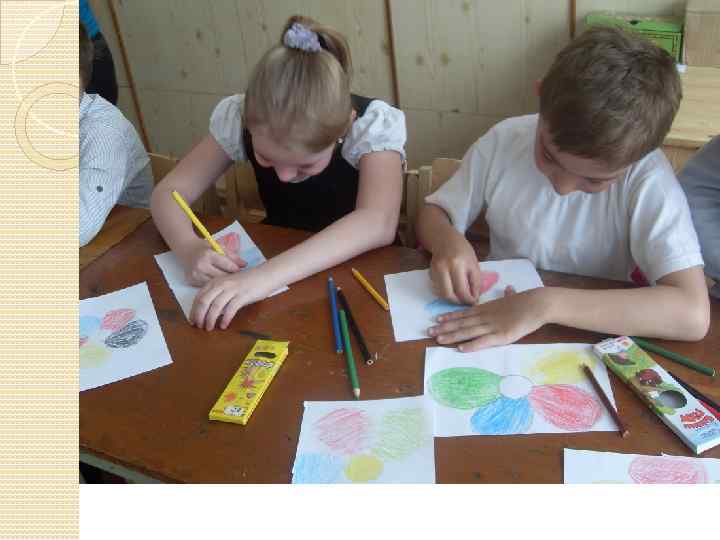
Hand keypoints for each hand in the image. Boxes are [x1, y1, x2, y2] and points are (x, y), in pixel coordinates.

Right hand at [177, 238, 245, 286]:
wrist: (186, 249)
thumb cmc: (205, 248)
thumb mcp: (219, 247)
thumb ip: (232, 255)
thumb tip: (245, 265)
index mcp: (208, 254)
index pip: (226, 265)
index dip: (236, 269)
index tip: (240, 271)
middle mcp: (201, 265)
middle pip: (221, 277)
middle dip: (230, 278)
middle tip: (237, 279)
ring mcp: (195, 274)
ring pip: (214, 284)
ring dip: (222, 284)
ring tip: (228, 282)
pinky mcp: (191, 280)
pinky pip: (206, 286)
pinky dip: (213, 286)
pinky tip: (218, 285)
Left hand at [190, 267, 272, 329]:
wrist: (265, 275)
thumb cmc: (247, 281)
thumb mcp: (229, 284)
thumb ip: (218, 293)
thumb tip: (208, 310)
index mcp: (216, 281)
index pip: (199, 296)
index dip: (194, 310)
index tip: (192, 320)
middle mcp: (221, 284)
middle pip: (204, 302)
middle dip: (199, 316)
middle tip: (198, 326)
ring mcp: (232, 290)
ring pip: (215, 306)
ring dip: (210, 319)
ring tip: (209, 328)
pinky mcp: (242, 296)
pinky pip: (230, 309)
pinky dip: (225, 319)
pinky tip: (223, 326)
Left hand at [427, 287, 547, 351]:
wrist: (538, 303)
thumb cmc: (528, 300)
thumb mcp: (514, 296)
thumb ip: (508, 295)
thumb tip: (509, 288)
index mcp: (488, 308)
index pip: (464, 313)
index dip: (450, 317)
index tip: (436, 320)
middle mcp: (486, 317)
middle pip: (461, 323)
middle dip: (445, 328)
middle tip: (428, 332)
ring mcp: (492, 326)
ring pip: (468, 332)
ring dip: (452, 336)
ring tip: (438, 340)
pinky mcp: (502, 336)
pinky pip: (483, 341)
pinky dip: (471, 345)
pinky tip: (460, 348)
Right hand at [429, 236, 483, 304]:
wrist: (445, 239)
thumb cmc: (463, 250)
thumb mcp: (474, 263)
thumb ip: (475, 281)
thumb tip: (475, 298)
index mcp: (458, 264)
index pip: (462, 290)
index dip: (468, 300)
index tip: (473, 302)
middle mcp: (444, 268)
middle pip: (448, 295)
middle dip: (458, 302)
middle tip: (465, 303)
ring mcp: (435, 271)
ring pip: (441, 294)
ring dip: (451, 299)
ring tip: (459, 297)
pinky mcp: (430, 273)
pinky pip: (438, 288)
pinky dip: (446, 291)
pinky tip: (452, 288)